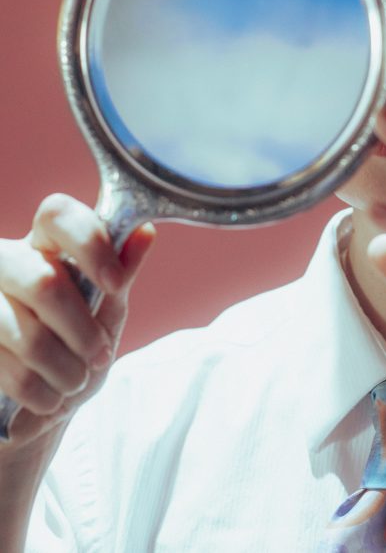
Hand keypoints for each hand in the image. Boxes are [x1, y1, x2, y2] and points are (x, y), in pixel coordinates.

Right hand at [0, 195, 153, 450]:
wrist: (40, 398)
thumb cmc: (77, 343)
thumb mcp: (106, 308)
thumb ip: (121, 272)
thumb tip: (144, 231)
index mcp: (43, 243)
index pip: (57, 214)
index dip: (89, 243)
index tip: (114, 282)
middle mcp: (5, 263)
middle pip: (42, 281)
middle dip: (81, 328)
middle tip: (100, 354)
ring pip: (27, 333)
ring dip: (64, 368)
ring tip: (76, 382)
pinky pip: (6, 367)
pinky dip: (38, 391)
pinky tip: (49, 397)